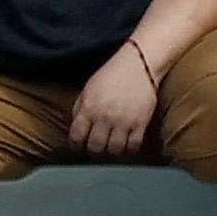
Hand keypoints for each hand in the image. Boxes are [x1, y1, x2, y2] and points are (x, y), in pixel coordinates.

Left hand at [67, 42, 159, 158]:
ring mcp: (124, 121)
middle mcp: (105, 116)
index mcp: (89, 108)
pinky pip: (134, 146)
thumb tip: (76, 131)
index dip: (75, 146)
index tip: (78, 147)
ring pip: (114, 150)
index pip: (76, 137)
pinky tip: (127, 144)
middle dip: (93, 151)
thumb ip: (80, 110)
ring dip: (112, 151)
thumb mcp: (88, 89)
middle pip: (95, 148)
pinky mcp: (141, 123)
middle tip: (96, 149)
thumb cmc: (112, 74)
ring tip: (112, 147)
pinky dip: (130, 150)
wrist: (139, 63)